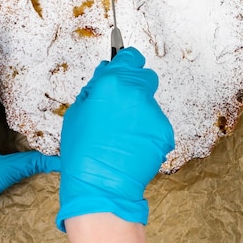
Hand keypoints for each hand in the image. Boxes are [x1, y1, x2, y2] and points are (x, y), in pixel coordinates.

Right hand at [56, 47, 174, 230]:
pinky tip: (131, 147)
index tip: (124, 70)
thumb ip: (95, 88)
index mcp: (113, 83)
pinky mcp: (165, 131)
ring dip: (139, 114)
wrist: (101, 186)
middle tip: (120, 108)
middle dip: (135, 88)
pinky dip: (147, 133)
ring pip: (150, 105)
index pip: (131, 57)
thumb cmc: (82, 152)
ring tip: (121, 136)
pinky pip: (156, 125)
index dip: (126, 64)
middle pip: (145, 78)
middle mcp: (137, 93)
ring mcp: (154, 113)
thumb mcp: (77, 113)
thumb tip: (106, 73)